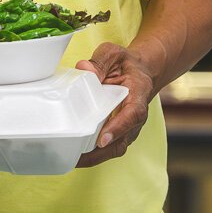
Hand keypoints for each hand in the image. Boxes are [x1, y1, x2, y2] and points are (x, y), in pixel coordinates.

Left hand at [75, 43, 156, 167]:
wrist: (139, 72)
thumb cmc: (126, 64)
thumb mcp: (114, 54)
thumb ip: (100, 61)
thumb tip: (84, 69)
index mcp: (139, 93)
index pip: (133, 114)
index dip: (118, 128)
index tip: (103, 139)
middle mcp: (136, 115)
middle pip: (123, 140)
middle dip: (100, 152)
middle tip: (77, 155)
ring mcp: (129, 128)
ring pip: (115, 149)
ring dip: (95, 157)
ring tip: (72, 158)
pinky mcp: (120, 133)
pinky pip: (108, 149)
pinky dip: (93, 155)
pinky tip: (74, 155)